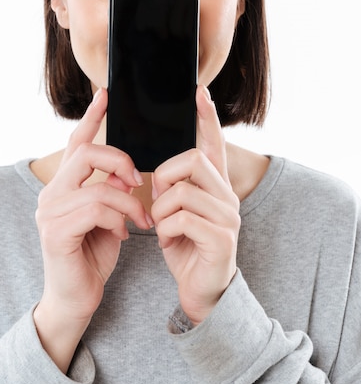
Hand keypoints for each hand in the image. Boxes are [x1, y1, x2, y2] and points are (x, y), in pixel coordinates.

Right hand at [34, 88, 150, 371]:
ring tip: (141, 220)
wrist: (76, 297)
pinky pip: (97, 209)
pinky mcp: (55, 231)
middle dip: (120, 160)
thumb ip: (111, 190)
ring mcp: (50, 211)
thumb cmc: (93, 253)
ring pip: (99, 185)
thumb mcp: (108, 215)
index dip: (92, 117)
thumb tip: (126, 170)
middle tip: (138, 180)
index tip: (106, 94)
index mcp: (65, 184)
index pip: (77, 141)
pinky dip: (118, 219)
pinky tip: (123, 233)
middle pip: (87, 152)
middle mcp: (51, 192)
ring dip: (129, 202)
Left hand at [151, 85, 240, 325]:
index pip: (214, 143)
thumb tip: (156, 169)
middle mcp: (227, 196)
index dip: (207, 118)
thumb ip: (173, 188)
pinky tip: (166, 242)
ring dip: (161, 210)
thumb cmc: (186, 247)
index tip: (200, 92)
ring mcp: (227, 217)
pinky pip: (181, 219)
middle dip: (165, 176)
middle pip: (193, 159)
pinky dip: (165, 230)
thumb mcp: (176, 213)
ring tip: (160, 228)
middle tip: (158, 200)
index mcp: (216, 186)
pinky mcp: (221, 240)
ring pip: (182, 191)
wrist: (201, 291)